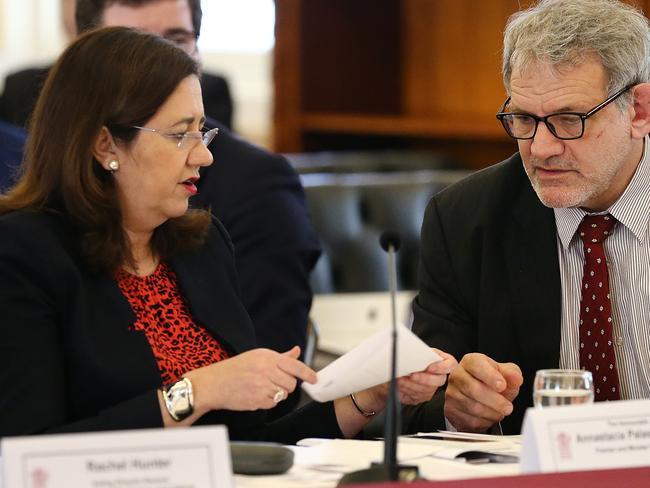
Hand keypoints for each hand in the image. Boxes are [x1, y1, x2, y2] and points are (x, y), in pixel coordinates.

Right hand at [187, 346, 316, 411]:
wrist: (213, 384)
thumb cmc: (235, 369)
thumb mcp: (257, 356)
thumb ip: (280, 356)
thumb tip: (296, 351)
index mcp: (267, 357)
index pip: (294, 365)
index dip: (307, 373)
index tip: (314, 379)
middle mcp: (266, 370)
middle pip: (291, 383)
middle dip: (286, 385)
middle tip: (273, 382)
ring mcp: (261, 386)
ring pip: (283, 394)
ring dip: (276, 393)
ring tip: (261, 387)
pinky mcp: (257, 400)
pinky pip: (272, 403)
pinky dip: (267, 401)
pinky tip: (255, 395)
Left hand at [397, 349, 456, 404]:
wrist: (400, 368)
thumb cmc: (411, 357)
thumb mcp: (418, 350)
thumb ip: (421, 352)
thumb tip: (416, 352)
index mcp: (443, 361)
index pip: (450, 365)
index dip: (441, 367)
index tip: (430, 367)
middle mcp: (439, 376)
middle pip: (438, 381)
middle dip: (423, 379)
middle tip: (412, 375)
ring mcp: (432, 388)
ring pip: (425, 391)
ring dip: (411, 385)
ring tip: (401, 379)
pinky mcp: (422, 397)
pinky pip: (416, 397)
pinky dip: (406, 390)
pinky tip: (400, 385)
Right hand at [444, 353, 522, 432]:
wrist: (479, 396)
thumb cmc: (491, 382)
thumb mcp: (505, 374)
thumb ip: (512, 374)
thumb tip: (516, 378)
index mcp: (470, 362)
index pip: (477, 365)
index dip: (490, 376)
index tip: (502, 385)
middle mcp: (457, 375)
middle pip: (473, 388)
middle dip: (495, 400)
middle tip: (508, 407)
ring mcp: (452, 393)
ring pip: (472, 406)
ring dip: (491, 412)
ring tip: (499, 411)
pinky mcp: (451, 410)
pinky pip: (469, 419)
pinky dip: (484, 421)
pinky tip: (489, 416)